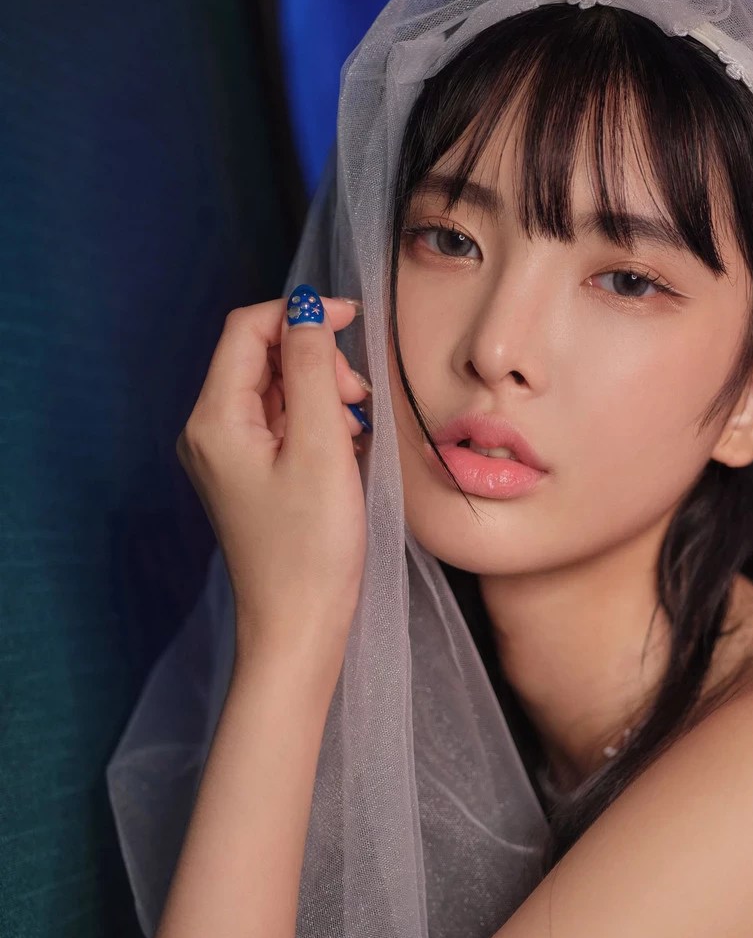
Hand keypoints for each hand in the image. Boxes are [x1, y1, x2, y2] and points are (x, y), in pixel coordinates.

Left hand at [176, 289, 371, 672]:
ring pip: (275, 392)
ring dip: (321, 395)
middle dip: (315, 362)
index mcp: (214, 419)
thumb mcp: (322, 447)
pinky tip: (345, 452)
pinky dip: (315, 425)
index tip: (353, 320)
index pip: (247, 329)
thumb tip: (306, 309)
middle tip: (358, 401)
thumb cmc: (311, 550)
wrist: (298, 628)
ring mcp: (226, 458)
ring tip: (355, 433)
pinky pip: (280, 427)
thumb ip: (313, 370)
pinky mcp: (249, 480)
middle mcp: (209, 433)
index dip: (300, 313)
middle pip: (261, 358)